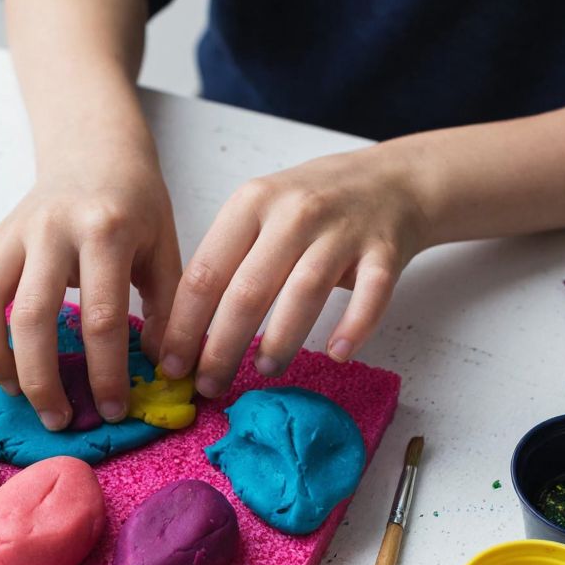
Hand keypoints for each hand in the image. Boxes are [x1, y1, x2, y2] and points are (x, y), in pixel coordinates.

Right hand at [0, 154, 179, 429]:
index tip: (111, 410)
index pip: (100, 316)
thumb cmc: (136, 207)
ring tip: (14, 393)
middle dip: (42, 377)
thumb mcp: (166, 249)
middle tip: (57, 418)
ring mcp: (12, 232)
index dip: (106, 372)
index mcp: (105, 231)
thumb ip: (168, 308)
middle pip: (32, 314)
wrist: (96, 151)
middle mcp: (51, 230)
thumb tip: (164, 370)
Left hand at [158, 145, 428, 396]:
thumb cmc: (315, 203)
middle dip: (222, 347)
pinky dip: (354, 327)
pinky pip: (370, 294)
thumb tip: (185, 330)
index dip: (184, 325)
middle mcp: (294, 213)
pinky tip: (337, 354)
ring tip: (264, 370)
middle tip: (211, 385)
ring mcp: (342, 231)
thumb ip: (228, 257)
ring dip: (280, 341)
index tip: (172, 363)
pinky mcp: (384, 250)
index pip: (206, 272)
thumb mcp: (261, 210)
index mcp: (252, 203)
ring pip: (304, 294)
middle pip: (248, 290)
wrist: (392, 180)